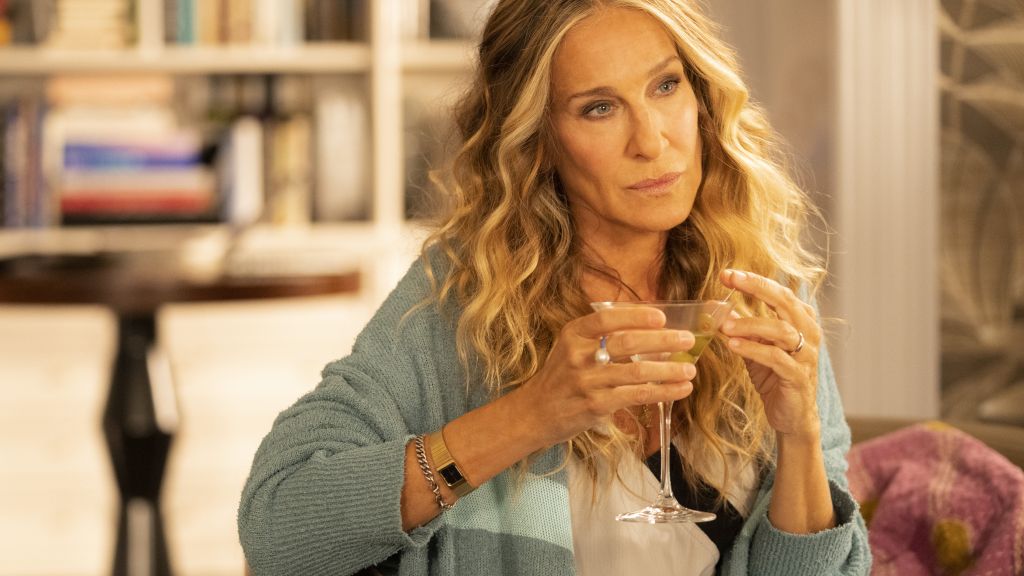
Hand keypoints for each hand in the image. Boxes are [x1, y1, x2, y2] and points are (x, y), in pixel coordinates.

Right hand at [518, 306, 697, 446]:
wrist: (535, 412)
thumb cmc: (562, 376)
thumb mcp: (571, 346)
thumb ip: (601, 334)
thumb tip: (648, 325)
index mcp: (574, 333)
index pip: (607, 318)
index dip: (636, 316)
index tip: (661, 317)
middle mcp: (579, 354)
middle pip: (627, 342)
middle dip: (662, 340)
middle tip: (687, 340)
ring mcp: (587, 381)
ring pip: (636, 372)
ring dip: (668, 370)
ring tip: (690, 370)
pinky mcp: (596, 405)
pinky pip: (636, 395)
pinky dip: (662, 392)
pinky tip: (680, 390)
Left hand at [719, 269, 820, 440]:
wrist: (791, 416)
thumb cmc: (773, 375)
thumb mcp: (753, 345)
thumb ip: (739, 325)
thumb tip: (713, 305)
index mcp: (800, 320)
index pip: (779, 291)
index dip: (754, 280)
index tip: (726, 274)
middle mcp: (808, 332)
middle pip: (785, 302)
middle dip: (756, 288)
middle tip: (730, 281)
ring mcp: (806, 355)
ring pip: (781, 330)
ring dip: (750, 324)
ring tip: (724, 324)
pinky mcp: (798, 377)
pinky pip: (776, 358)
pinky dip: (753, 349)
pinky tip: (733, 345)